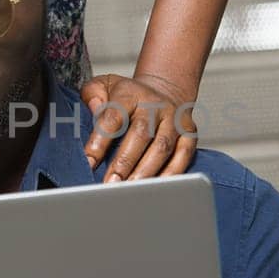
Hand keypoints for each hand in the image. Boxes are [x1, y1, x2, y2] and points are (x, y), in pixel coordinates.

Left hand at [80, 73, 197, 181]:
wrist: (163, 92)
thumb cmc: (128, 97)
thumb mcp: (104, 86)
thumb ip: (93, 95)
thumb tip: (94, 109)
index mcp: (131, 94)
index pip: (114, 116)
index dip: (100, 140)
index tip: (89, 162)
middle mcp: (155, 106)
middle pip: (141, 134)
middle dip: (125, 162)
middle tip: (111, 184)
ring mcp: (175, 121)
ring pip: (162, 148)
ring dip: (145, 172)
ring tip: (130, 191)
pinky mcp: (189, 135)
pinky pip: (182, 157)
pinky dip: (170, 175)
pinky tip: (155, 189)